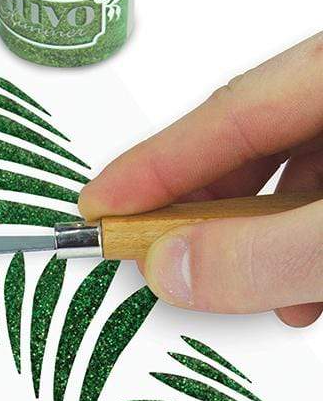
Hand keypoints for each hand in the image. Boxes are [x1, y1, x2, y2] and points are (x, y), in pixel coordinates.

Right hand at [79, 32, 322, 325]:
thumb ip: (269, 251)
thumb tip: (173, 269)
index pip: (232, 108)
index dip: (157, 162)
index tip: (97, 206)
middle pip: (258, 141)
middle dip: (205, 210)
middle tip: (155, 254)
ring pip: (298, 175)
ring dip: (259, 240)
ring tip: (251, 292)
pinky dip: (305, 249)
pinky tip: (304, 292)